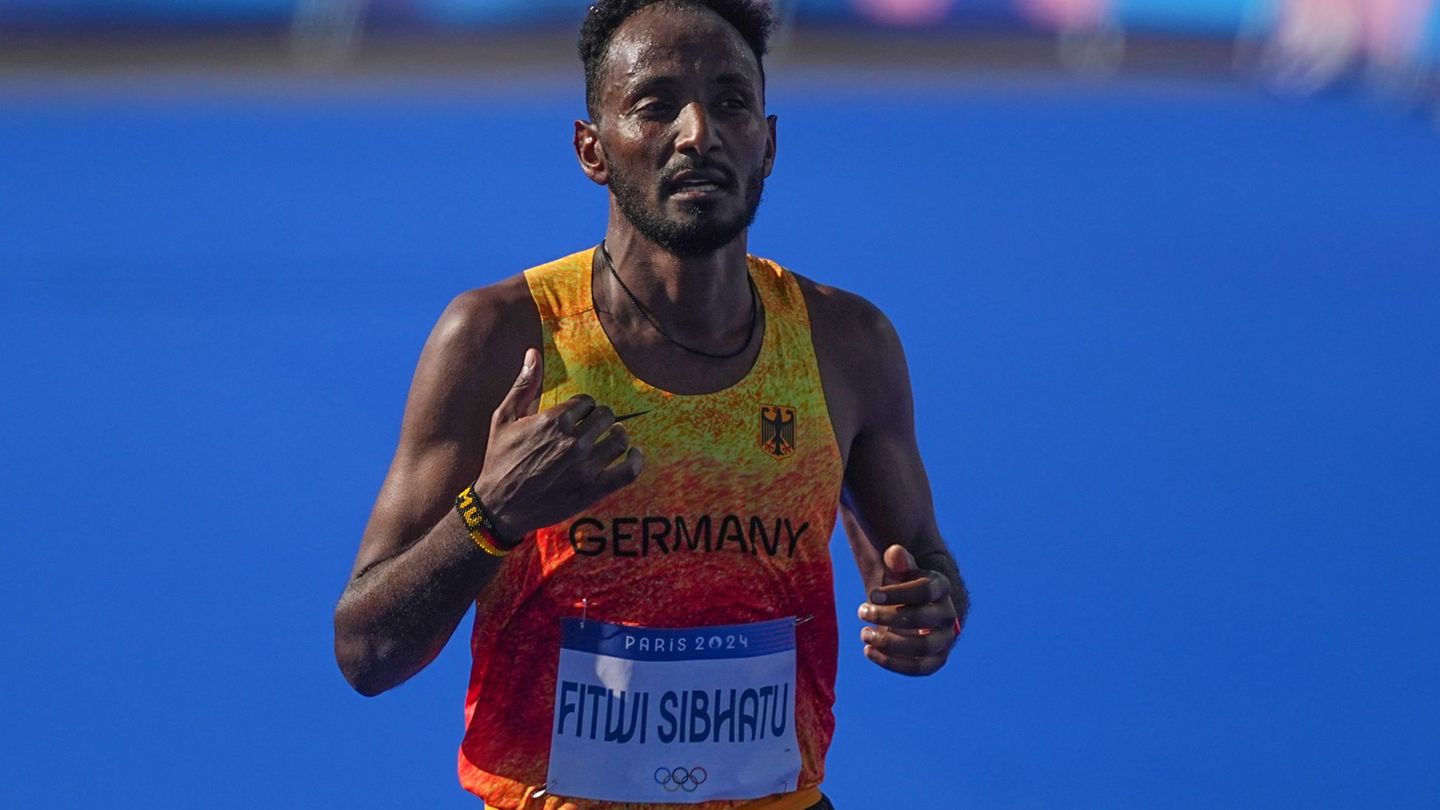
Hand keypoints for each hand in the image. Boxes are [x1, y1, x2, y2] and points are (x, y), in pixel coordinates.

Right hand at [471, 348, 645, 544]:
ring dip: (618, 436)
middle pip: (606, 417)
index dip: (584, 408)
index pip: (587, 402)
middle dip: (602, 420)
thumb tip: (533, 352)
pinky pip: (629, 470)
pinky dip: (636, 459)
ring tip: (611, 439)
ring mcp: (585, 466)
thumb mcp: (503, 418)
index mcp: (553, 421)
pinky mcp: (594, 489)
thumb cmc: (499, 460)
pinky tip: (632, 455)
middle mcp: (572, 441)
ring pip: (619, 439)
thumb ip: (523, 385)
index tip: (579, 417)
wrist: (500, 506)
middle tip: (595, 429)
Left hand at [857, 545, 957, 675]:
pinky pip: (919, 668)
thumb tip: (895, 551)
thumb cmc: (905, 585)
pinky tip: (868, 651)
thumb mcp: (901, 571)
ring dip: (889, 643)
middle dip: (887, 617)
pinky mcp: (936, 660)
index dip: (897, 593)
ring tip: (864, 633)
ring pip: (922, 647)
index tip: (871, 593)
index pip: (925, 591)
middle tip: (861, 611)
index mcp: (941, 588)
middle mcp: (948, 615)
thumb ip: (898, 562)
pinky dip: (892, 663)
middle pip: (922, 619)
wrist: (916, 607)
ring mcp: (945, 639)